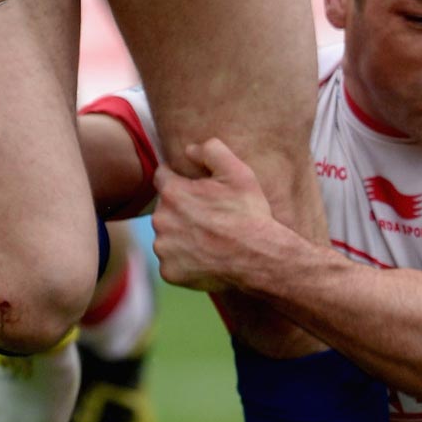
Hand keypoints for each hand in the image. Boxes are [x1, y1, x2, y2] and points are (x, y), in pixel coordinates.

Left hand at [151, 137, 276, 292]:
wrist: (260, 258)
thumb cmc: (249, 214)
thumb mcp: (237, 172)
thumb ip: (211, 150)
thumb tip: (189, 149)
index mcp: (172, 193)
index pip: (162, 177)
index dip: (180, 180)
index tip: (196, 189)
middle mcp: (161, 220)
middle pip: (165, 208)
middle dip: (181, 209)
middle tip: (208, 218)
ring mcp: (164, 248)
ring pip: (167, 236)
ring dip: (181, 235)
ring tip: (209, 239)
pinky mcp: (169, 272)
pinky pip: (172, 262)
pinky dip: (185, 260)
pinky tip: (206, 258)